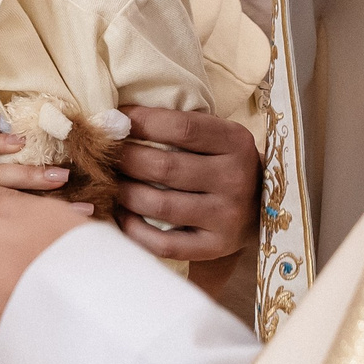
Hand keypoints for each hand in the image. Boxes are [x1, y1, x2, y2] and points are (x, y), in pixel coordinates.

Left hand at [112, 106, 259, 262]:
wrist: (260, 207)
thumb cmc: (222, 162)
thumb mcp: (216, 137)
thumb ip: (179, 126)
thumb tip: (118, 117)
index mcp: (236, 142)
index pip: (182, 128)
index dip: (142, 121)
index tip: (117, 119)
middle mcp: (235, 179)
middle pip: (165, 167)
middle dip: (125, 158)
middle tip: (103, 155)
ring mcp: (227, 216)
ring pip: (160, 205)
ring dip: (124, 193)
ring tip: (109, 183)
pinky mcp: (215, 246)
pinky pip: (164, 243)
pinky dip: (135, 229)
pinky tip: (122, 215)